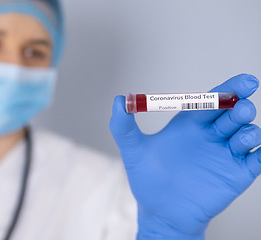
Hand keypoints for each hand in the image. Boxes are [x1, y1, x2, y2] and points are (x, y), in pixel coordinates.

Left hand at [110, 74, 260, 239]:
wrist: (161, 213)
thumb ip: (124, 126)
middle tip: (241, 106)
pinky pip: (257, 160)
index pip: (212, 100)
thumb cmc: (147, 179)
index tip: (243, 82)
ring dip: (248, 130)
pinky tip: (257, 152)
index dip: (228, 89)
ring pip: (247, 134)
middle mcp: (211, 135)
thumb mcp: (133, 151)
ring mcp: (226, 154)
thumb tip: (119, 99)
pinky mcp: (237, 174)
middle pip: (233, 113)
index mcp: (190, 123)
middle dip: (241, 106)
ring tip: (241, 134)